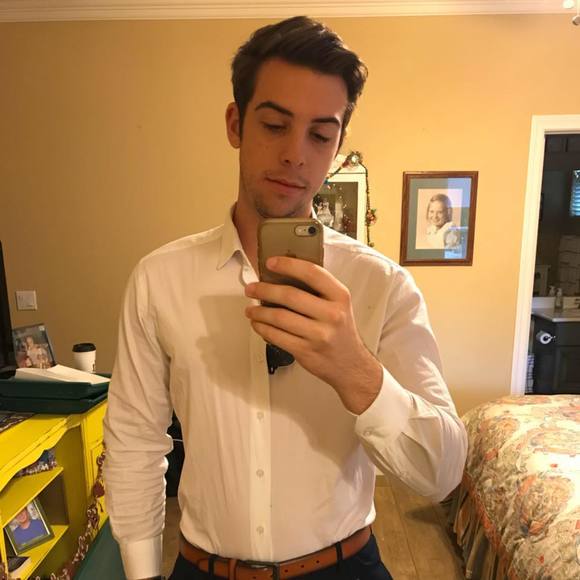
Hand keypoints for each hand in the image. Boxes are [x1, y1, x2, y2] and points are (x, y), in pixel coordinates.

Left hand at [244, 256, 381, 413]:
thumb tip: (282, 276)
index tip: (270, 263)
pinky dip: (262, 329)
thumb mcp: (338, 305)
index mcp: (340, 296)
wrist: (350, 365)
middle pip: (290, 296)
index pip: (312, 273)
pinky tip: (258, 324)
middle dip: (264, 290)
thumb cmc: (340, 331)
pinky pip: (277, 336)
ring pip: (279, 317)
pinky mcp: (306, 351)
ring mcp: (319, 334)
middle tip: (252, 288)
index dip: (288, 265)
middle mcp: (331, 314)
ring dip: (259, 312)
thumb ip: (318, 290)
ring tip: (251, 310)